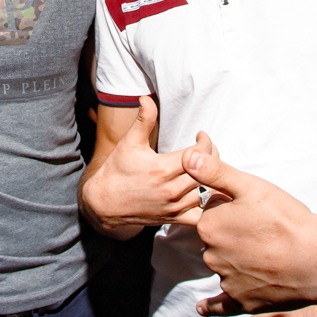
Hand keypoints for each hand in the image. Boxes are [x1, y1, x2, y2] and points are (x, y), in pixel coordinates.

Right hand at [80, 98, 207, 234]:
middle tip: (207, 149)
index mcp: (162, 168)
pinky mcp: (173, 218)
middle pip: (208, 172)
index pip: (199, 154)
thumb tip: (146, 97)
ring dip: (212, 179)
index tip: (200, 136)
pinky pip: (201, 216)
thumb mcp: (129, 142)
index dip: (205, 142)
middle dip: (212, 157)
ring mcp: (174, 206)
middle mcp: (171, 190)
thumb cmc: (117, 170)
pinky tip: (205, 192)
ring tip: (207, 167)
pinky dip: (208, 205)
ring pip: (207, 193)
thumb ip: (144, 120)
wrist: (104, 203)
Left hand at [184, 146, 316, 313]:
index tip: (251, 207)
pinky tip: (203, 308)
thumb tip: (187, 156)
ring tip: (267, 251)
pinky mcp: (243, 301)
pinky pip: (222, 303)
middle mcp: (211, 256)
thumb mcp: (250, 187)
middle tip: (262, 228)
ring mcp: (227, 280)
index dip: (231, 206)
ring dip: (237, 259)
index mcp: (209, 226)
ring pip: (225, 264)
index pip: (212, 210)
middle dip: (232, 233)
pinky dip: (213, 305)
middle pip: (217, 238)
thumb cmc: (286, 220)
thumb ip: (215, 172)